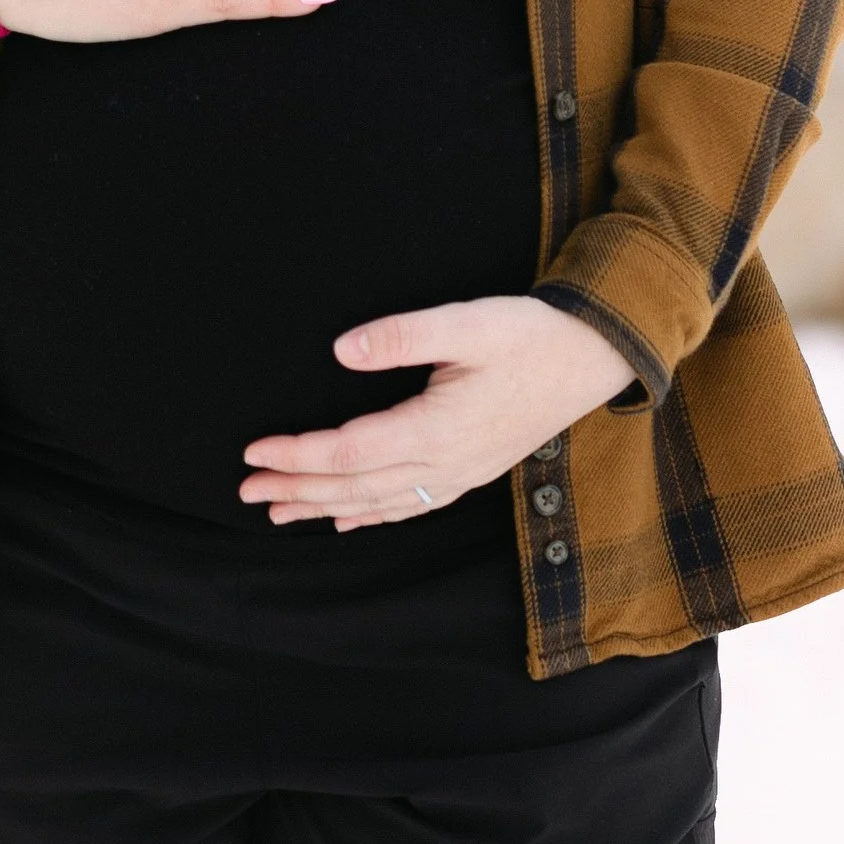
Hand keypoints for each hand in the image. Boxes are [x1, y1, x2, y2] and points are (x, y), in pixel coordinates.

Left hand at [239, 296, 632, 530]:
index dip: (297, 455)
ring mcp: (461, 473)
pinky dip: (372, 515)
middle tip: (246, 491)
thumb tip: (342, 349)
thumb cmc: (532, 335)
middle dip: (297, 489)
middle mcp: (446, 463)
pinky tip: (347, 521)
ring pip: (379, 503)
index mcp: (438, 429)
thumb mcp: (469, 323)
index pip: (349, 451)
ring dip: (325, 508)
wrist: (596, 358)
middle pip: (355, 486)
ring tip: (280, 513)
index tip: (253, 452)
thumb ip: (403, 336)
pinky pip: (411, 505)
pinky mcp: (473, 470)